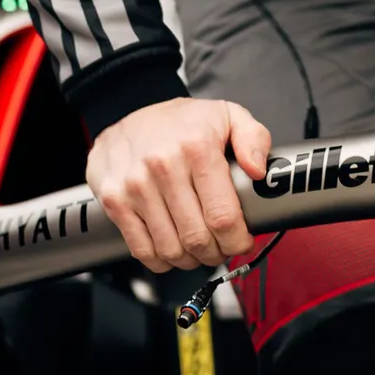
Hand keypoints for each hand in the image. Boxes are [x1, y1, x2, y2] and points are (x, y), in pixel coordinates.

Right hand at [86, 96, 271, 272]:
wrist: (128, 113)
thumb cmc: (180, 122)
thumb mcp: (227, 115)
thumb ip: (254, 139)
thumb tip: (259, 171)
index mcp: (197, 147)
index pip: (222, 216)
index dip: (237, 240)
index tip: (242, 242)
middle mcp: (164, 166)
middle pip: (197, 238)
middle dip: (216, 253)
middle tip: (221, 248)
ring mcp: (135, 185)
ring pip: (171, 249)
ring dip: (190, 260)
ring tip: (198, 250)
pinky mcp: (115, 200)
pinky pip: (141, 249)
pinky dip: (161, 261)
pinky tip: (172, 250)